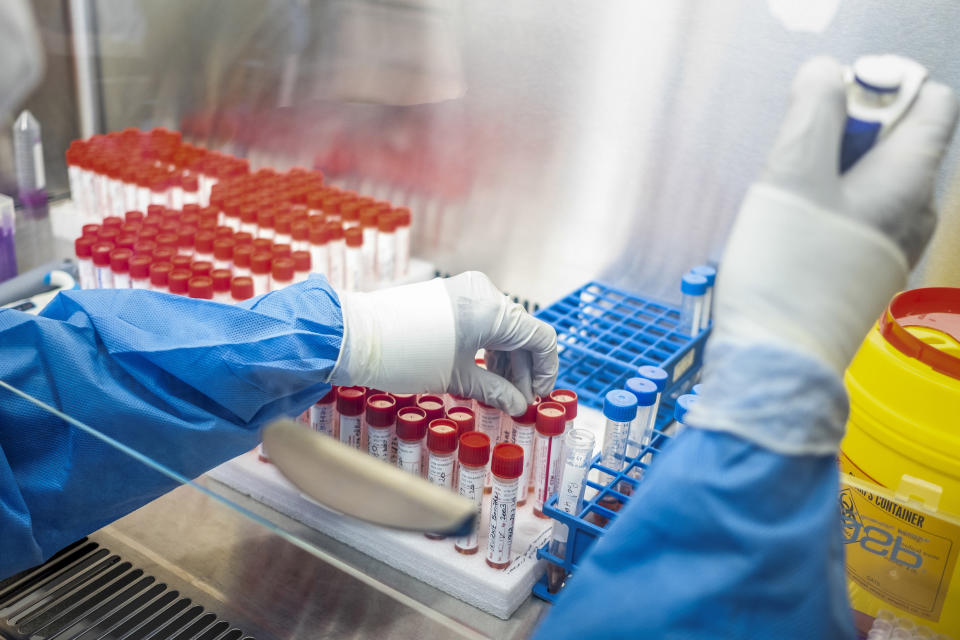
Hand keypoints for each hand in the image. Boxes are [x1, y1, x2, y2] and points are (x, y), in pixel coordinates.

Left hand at [331, 272, 557, 415]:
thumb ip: (495, 390)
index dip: (545, 371)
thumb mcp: (456, 378)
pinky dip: (487, 345)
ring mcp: (467, 289)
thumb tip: (518, 405)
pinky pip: (483, 319)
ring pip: (503, 327)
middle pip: (522, 333)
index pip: (541, 339)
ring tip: (496, 392)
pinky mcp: (450, 294)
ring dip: (505, 359)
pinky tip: (481, 372)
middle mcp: (485, 293)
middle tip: (515, 402)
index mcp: (493, 311)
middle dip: (523, 369)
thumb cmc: (406, 357)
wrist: (356, 336)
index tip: (536, 397)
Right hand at [715, 57, 957, 373]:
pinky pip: (857, 214)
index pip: (928, 100)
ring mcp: (896, 244)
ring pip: (870, 178)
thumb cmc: (785, 275)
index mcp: (910, 180)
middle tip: (798, 167)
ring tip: (791, 206)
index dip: (878, 88)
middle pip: (894, 138)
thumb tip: (826, 72)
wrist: (775, 363)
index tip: (830, 109)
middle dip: (842, 136)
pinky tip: (795, 234)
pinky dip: (827, 208)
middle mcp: (917, 211)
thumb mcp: (790, 175)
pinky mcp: (869, 269)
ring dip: (828, 174)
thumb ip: (812, 110)